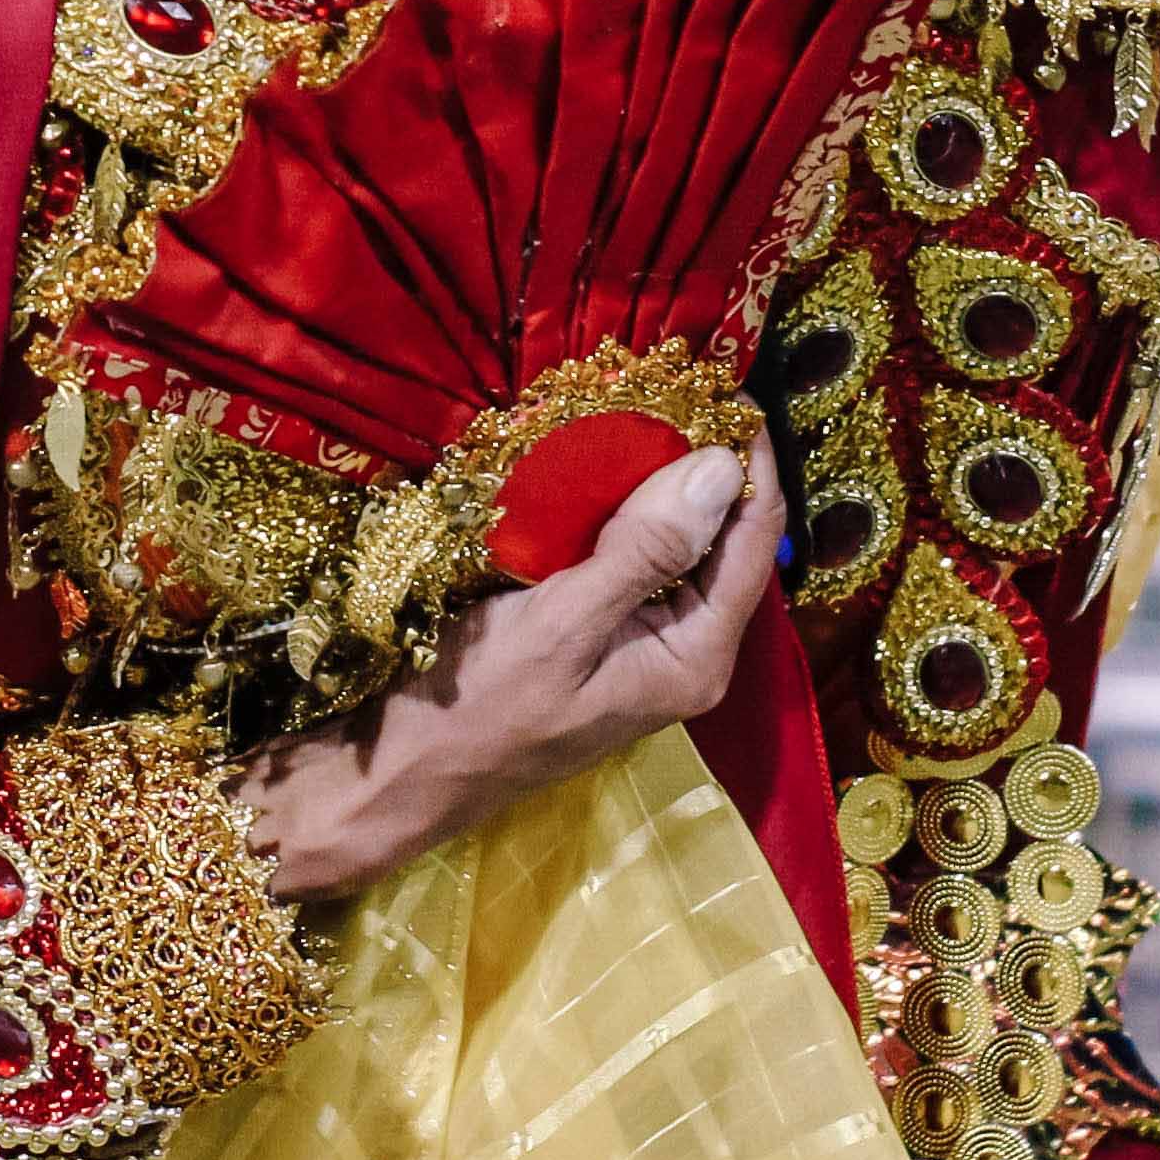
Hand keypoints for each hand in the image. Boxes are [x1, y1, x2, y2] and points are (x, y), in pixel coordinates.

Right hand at [231, 440, 781, 905]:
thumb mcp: (562, 622)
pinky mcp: (608, 640)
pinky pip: (642, 563)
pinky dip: (632, 513)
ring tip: (652, 409)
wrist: (405, 773)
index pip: (754, 541)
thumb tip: (721, 468)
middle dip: (713, 467)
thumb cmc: (478, 705)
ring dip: (670, 485)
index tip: (728, 387)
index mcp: (696, 658)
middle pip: (727, 544)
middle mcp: (688, 656)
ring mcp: (648, 650)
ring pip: (684, 550)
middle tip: (685, 385)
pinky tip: (606, 469)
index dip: (751, 461)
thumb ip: (647, 549)